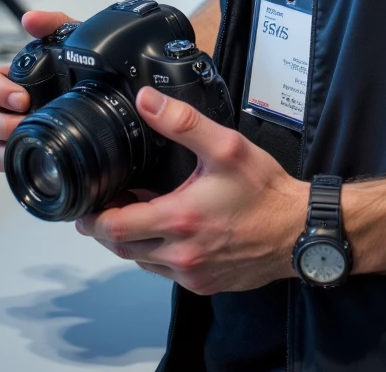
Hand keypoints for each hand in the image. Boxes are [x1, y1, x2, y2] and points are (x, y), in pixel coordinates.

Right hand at [0, 9, 77, 171]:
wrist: (113, 103)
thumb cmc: (86, 71)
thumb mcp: (74, 42)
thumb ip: (54, 24)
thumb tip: (30, 19)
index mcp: (16, 80)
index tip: (21, 97)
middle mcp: (11, 108)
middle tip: (25, 118)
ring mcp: (17, 132)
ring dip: (3, 142)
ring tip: (28, 137)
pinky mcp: (28, 152)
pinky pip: (6, 162)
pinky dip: (11, 162)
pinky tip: (29, 155)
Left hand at [76, 87, 307, 294]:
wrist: (298, 230)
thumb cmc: (265, 191)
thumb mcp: (225, 146)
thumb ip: (182, 122)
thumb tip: (146, 101)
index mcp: (180, 219)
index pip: (115, 227)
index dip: (94, 217)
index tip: (87, 204)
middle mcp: (181, 255)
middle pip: (123, 248)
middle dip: (108, 228)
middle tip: (107, 204)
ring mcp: (192, 274)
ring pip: (144, 262)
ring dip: (134, 241)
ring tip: (137, 213)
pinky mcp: (205, 285)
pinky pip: (167, 272)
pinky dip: (158, 253)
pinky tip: (170, 230)